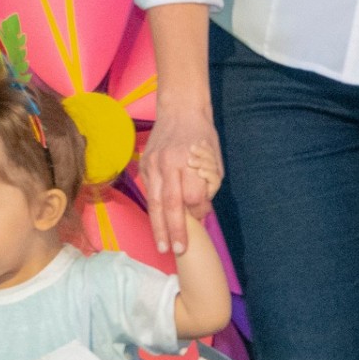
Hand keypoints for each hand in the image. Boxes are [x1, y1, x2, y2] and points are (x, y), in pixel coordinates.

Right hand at [138, 103, 223, 255]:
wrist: (179, 109)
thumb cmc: (202, 135)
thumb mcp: (214, 159)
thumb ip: (208, 186)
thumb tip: (200, 212)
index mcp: (188, 161)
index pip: (193, 196)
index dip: (199, 210)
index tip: (203, 215)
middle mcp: (167, 164)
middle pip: (171, 204)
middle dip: (175, 230)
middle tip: (178, 251)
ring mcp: (152, 165)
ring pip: (155, 202)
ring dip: (159, 227)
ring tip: (162, 246)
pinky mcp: (144, 166)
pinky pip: (150, 193)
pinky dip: (154, 211)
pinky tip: (158, 226)